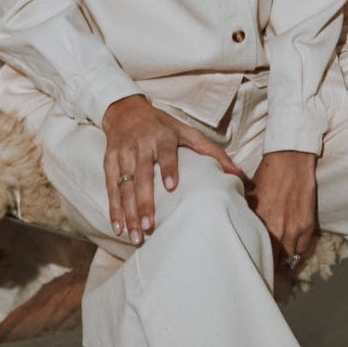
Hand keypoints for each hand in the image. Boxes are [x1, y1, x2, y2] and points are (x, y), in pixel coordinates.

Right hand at [101, 95, 243, 244]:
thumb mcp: (188, 132)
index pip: (166, 153)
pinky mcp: (109, 161)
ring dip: (128, 212)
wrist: (125, 110)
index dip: (168, 168)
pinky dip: (113, 208)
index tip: (171, 187)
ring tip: (136, 236)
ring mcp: (123, 154)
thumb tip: (238, 174)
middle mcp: (141, 145)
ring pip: (124, 186)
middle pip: (141, 176)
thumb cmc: (163, 126)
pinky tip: (118, 227)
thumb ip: (212, 153)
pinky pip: (110, 187)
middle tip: (149, 226)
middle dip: (144, 202)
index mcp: (162, 137)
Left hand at [249, 150, 317, 263]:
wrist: (290, 160)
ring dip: (283, 258)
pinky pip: (302, 249)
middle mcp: (276, 230)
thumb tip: (243, 229)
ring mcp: (293, 229)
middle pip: (272, 261)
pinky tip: (292, 245)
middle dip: (268, 262)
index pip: (256, 252)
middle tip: (265, 263)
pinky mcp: (307, 225)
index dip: (254, 259)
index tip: (253, 261)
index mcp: (258, 224)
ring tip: (278, 256)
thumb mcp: (250, 197)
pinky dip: (297, 249)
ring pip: (288, 258)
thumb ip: (248, 217)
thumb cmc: (268, 175)